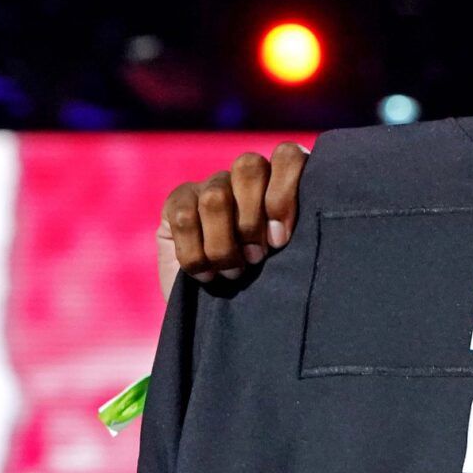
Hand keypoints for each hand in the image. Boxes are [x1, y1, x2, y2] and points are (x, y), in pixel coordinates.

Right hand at [157, 142, 308, 297]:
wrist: (219, 316)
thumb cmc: (266, 286)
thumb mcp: (290, 260)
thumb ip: (295, 233)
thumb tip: (294, 228)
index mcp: (282, 179)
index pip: (287, 155)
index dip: (284, 193)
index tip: (281, 240)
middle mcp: (246, 174)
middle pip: (248, 166)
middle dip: (252, 219)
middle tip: (257, 257)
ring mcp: (210, 185)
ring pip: (216, 196)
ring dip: (224, 243)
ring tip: (233, 272)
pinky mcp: (178, 201)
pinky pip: (185, 218)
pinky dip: (196, 254)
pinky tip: (206, 275)